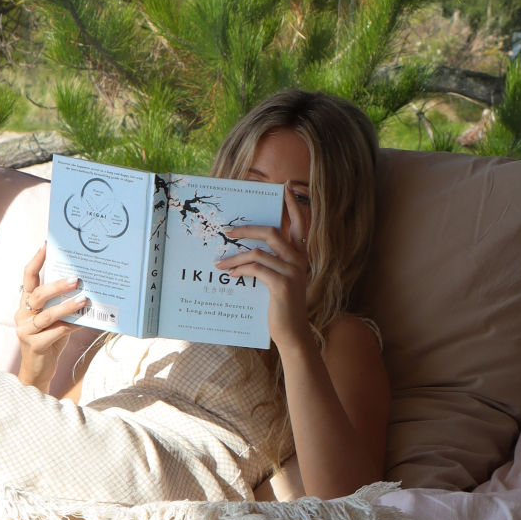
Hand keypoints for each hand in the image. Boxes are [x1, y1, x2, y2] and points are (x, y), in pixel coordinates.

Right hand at [16, 245, 89, 390]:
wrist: (38, 372)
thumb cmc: (50, 341)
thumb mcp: (54, 320)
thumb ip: (61, 305)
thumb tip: (86, 288)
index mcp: (26, 304)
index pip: (28, 277)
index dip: (37, 261)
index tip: (46, 245)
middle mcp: (23, 314)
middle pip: (37, 294)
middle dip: (57, 285)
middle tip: (77, 279)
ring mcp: (26, 330)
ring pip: (47, 314)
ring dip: (66, 306)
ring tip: (83, 300)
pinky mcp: (35, 345)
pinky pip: (55, 332)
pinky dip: (70, 326)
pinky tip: (83, 322)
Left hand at [215, 185, 310, 351]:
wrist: (292, 332)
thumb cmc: (281, 305)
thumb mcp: (279, 279)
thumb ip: (271, 262)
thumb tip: (248, 248)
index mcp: (301, 254)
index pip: (299, 223)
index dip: (292, 205)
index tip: (286, 187)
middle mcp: (299, 259)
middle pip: (271, 231)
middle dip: (246, 228)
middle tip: (227, 229)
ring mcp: (292, 271)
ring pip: (258, 251)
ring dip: (234, 255)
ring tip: (219, 262)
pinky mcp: (282, 284)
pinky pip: (255, 269)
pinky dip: (239, 270)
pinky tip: (230, 274)